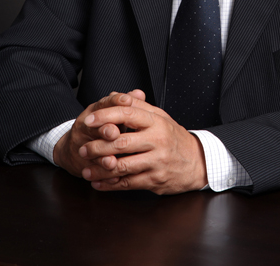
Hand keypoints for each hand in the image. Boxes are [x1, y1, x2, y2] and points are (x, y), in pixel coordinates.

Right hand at [53, 91, 138, 177]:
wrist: (74, 149)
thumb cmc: (101, 128)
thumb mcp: (112, 114)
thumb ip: (127, 105)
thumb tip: (140, 93)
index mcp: (95, 111)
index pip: (104, 102)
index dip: (116, 101)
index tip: (128, 101)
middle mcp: (85, 125)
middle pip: (95, 126)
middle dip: (105, 130)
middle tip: (115, 133)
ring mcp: (80, 145)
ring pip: (91, 150)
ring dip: (103, 157)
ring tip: (112, 162)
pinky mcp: (81, 163)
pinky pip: (91, 170)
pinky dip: (103, 175)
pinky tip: (113, 179)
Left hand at [78, 92, 207, 194]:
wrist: (197, 162)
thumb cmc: (174, 137)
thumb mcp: (160, 117)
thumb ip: (139, 106)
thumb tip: (117, 95)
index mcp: (156, 121)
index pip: (127, 113)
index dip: (106, 116)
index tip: (89, 120)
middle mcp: (157, 140)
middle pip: (121, 142)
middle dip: (98, 146)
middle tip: (82, 149)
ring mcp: (157, 161)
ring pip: (122, 165)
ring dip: (100, 168)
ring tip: (85, 169)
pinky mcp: (155, 180)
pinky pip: (128, 183)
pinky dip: (110, 184)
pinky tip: (98, 183)